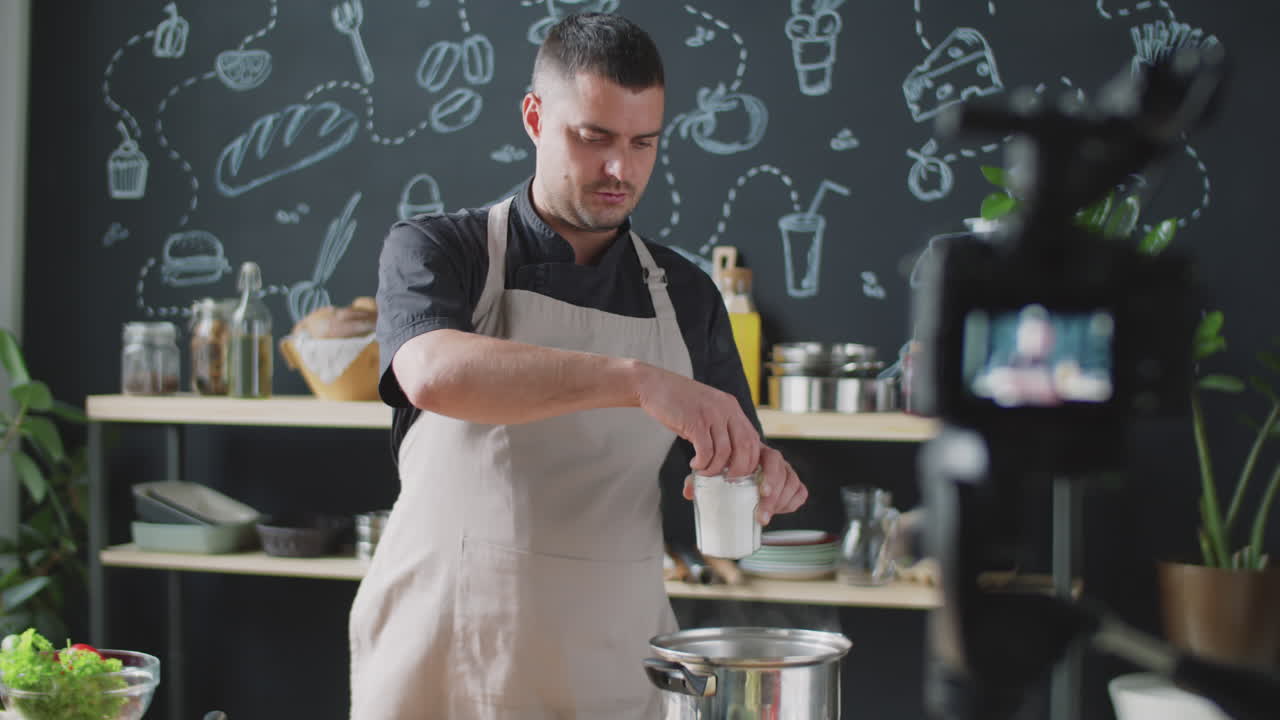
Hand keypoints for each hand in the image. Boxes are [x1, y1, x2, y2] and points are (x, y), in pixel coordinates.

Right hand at [635, 365, 761, 476]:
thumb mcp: (707, 409)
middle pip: (745, 446)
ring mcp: (711, 414)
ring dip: (715, 468)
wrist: (654, 385)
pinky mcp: (695, 421)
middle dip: (738, 469)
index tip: (739, 472)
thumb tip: (726, 458)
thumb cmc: (678, 402)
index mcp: (731, 407)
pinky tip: (695, 463)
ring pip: (724, 452)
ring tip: (704, 471)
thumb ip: (719, 428)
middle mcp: (726, 409)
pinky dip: (702, 463)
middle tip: (726, 478)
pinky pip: (705, 451)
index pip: (753, 438)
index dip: (750, 460)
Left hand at [682, 445, 807, 525]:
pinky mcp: (791, 484)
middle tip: (761, 516)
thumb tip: (688, 493)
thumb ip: (700, 478)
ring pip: (793, 483)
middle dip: (775, 496)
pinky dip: (792, 502)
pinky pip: (800, 492)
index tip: (761, 492)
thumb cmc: (725, 467)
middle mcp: (774, 460)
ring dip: (782, 503)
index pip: (771, 458)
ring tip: (764, 518)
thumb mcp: (713, 469)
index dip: (770, 476)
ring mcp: (784, 471)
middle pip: (783, 473)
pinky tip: (779, 510)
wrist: (739, 463)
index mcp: (758, 451)